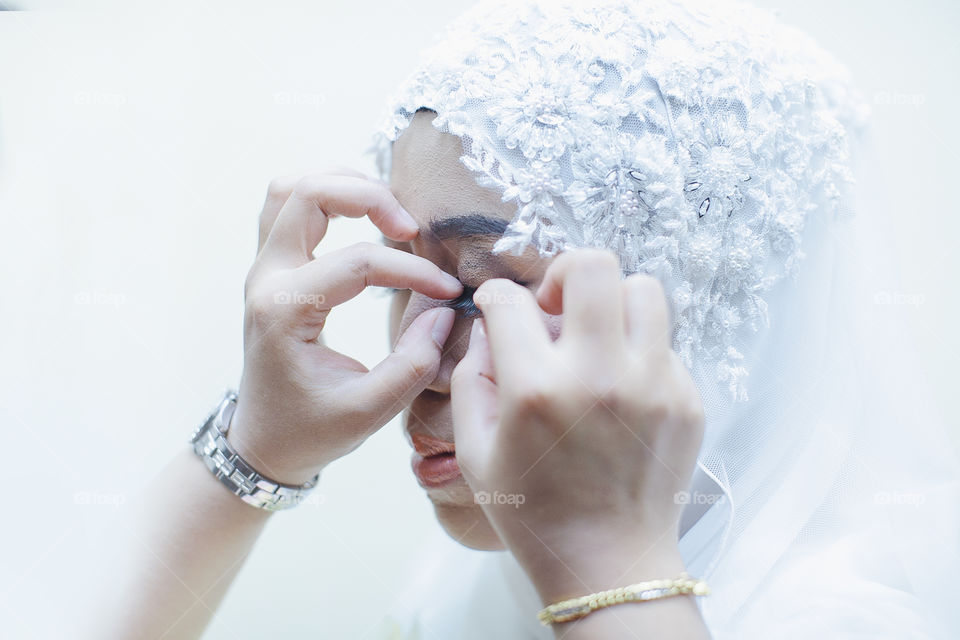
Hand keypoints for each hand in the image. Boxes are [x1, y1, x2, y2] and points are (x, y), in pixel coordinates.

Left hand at [229, 168, 462, 484]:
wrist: (263, 442)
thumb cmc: (311, 430)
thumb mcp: (369, 412)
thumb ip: (413, 364)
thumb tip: (444, 310)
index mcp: (284, 312)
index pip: (358, 263)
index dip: (413, 270)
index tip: (449, 292)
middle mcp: (266, 279)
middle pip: (309, 193)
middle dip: (370, 196)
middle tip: (411, 228)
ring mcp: (263, 268)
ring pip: (291, 188)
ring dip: (343, 184)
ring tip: (388, 212)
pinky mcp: (271, 267)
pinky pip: (288, 205)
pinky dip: (328, 196)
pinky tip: (364, 216)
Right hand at [450, 248, 704, 600]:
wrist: (608, 563)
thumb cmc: (534, 513)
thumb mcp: (476, 451)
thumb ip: (471, 377)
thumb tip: (490, 329)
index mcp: (536, 389)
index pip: (510, 301)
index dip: (494, 297)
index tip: (496, 307)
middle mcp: (598, 376)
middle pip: (593, 266)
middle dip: (563, 273)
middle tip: (556, 308)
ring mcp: (652, 384)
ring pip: (643, 289)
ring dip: (611, 303)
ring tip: (595, 338)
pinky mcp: (686, 399)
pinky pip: (663, 342)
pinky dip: (636, 350)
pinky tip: (620, 388)